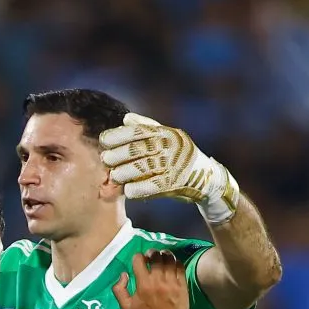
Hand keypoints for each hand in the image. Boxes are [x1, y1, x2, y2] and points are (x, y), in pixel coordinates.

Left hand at [100, 113, 239, 224]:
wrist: (205, 177)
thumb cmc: (178, 155)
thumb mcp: (166, 136)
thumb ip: (146, 127)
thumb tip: (125, 118)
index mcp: (166, 133)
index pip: (138, 131)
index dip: (118, 135)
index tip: (103, 140)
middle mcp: (170, 146)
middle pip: (137, 150)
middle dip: (117, 155)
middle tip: (105, 160)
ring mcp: (173, 164)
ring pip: (142, 168)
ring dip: (124, 173)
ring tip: (113, 176)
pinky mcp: (175, 183)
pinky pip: (152, 186)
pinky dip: (138, 189)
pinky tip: (127, 190)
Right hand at [112, 250, 187, 308]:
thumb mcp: (126, 307)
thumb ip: (119, 290)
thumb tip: (123, 275)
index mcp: (143, 284)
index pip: (139, 260)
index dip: (138, 257)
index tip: (139, 260)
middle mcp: (158, 280)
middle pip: (156, 256)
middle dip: (152, 253)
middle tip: (151, 256)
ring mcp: (172, 282)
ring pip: (169, 259)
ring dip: (164, 255)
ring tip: (162, 257)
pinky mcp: (183, 284)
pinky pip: (180, 266)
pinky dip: (176, 261)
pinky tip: (172, 264)